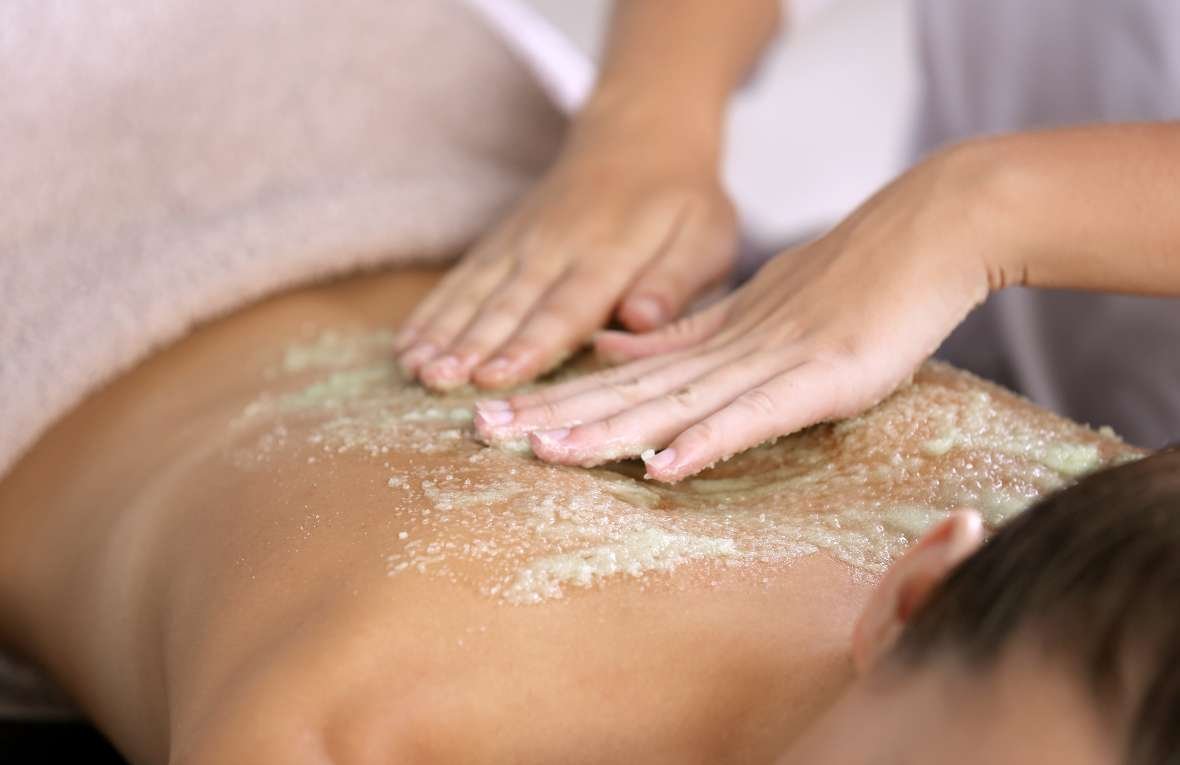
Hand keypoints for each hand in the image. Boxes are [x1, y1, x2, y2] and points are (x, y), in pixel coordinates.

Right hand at [394, 129, 736, 391]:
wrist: (640, 134)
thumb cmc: (681, 201)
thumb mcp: (705, 238)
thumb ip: (674, 282)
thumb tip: (640, 319)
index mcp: (610, 255)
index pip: (566, 307)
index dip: (531, 345)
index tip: (499, 376)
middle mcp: (556, 248)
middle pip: (509, 303)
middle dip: (471, 345)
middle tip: (438, 381)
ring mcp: (522, 242)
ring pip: (476, 292)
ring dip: (442, 331)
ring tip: (414, 368)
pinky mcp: (502, 241)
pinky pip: (462, 278)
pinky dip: (433, 311)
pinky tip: (405, 344)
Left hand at [474, 147, 995, 480]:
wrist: (928, 231)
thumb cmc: (849, 278)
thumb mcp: (752, 311)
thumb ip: (682, 336)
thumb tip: (608, 344)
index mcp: (709, 342)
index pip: (617, 380)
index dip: (553, 401)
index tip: (489, 418)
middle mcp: (726, 352)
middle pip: (627, 393)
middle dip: (552, 415)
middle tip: (480, 432)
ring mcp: (772, 363)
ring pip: (675, 405)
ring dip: (608, 430)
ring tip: (542, 453)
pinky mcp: (822, 377)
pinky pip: (755, 416)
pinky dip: (708, 440)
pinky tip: (662, 466)